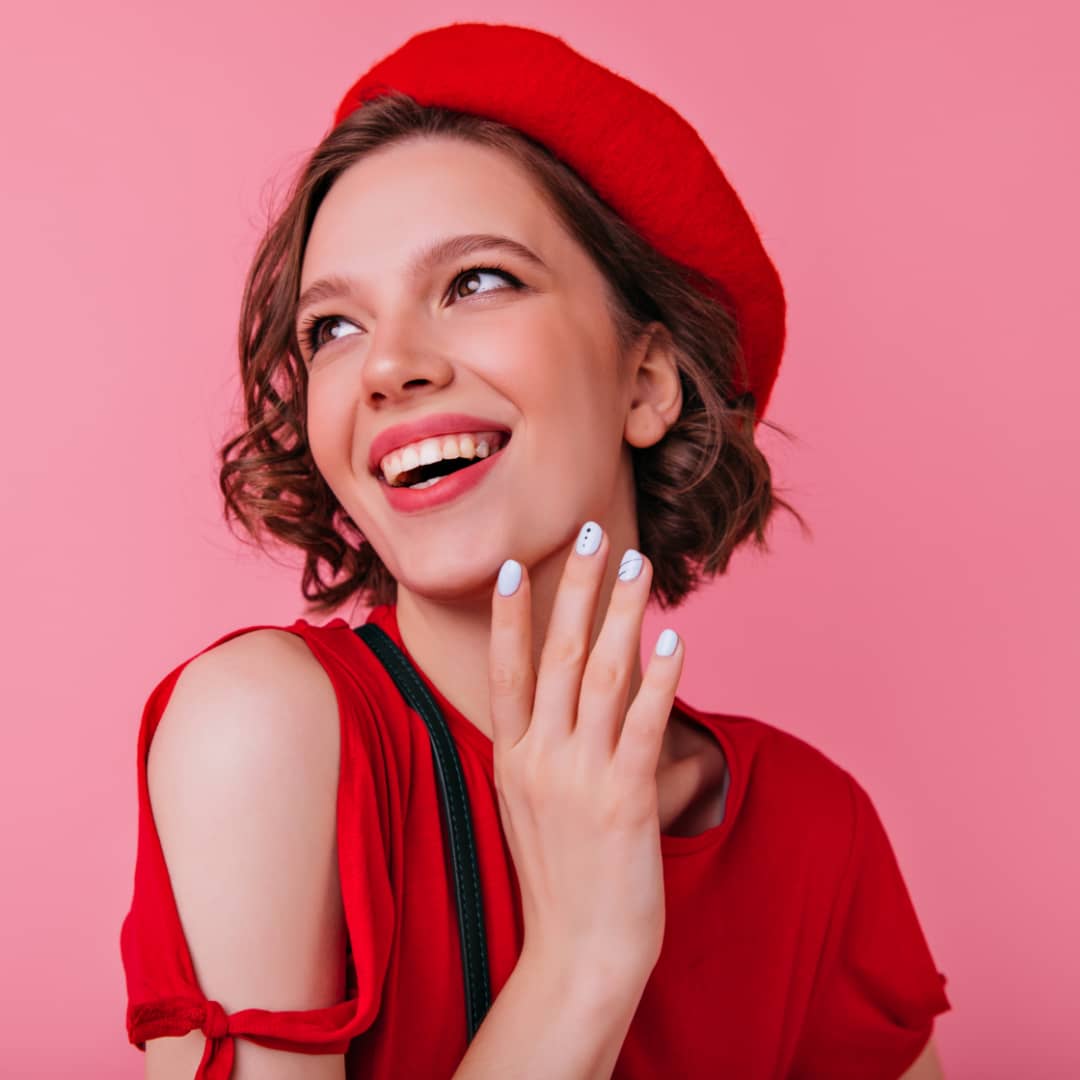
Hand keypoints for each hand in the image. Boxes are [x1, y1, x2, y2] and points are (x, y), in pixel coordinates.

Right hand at [488, 521, 684, 987]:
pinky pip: (645, 725)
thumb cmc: (558, 881)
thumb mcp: (528, 808)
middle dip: (575, 588)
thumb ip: (539, 753)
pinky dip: (660, 679)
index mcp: (512, 759)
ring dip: (621, 614)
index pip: (506, 671)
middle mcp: (540, 759)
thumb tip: (562, 706)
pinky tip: (675, 641)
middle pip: (558, 655)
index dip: (508, 616)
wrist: (578, 957)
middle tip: (590, 533)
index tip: (511, 565)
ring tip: (636, 565)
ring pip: (603, 676)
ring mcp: (581, 778)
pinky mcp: (626, 800)